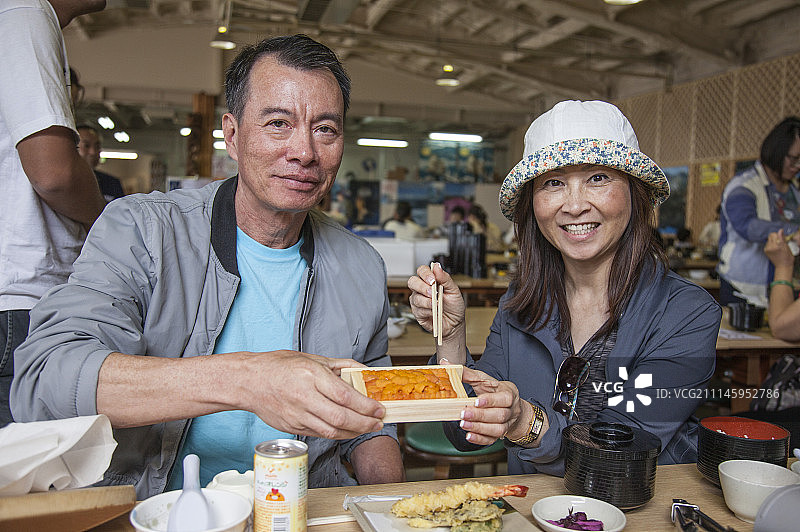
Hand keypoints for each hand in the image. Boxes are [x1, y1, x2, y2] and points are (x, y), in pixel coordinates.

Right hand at [236, 350, 384, 439]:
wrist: (249, 381)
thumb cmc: (279, 366)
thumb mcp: (312, 358)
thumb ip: (340, 366)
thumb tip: (364, 371)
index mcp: (311, 375)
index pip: (345, 395)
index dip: (366, 406)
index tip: (379, 408)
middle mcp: (304, 396)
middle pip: (341, 417)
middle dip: (365, 423)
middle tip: (378, 422)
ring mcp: (297, 414)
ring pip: (331, 431)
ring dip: (354, 432)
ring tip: (367, 428)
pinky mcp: (292, 427)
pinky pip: (320, 434)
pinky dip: (337, 434)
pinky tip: (347, 430)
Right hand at [407, 262, 465, 339]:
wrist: (454, 323)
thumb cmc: (454, 306)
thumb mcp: (454, 290)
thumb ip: (445, 278)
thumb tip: (437, 266)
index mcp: (430, 281)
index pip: (422, 271)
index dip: (425, 274)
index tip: (433, 280)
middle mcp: (422, 289)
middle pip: (412, 282)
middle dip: (422, 287)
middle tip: (432, 293)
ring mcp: (418, 301)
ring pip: (415, 297)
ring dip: (427, 301)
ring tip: (437, 305)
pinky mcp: (417, 312)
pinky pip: (418, 310)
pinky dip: (427, 311)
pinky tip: (434, 312)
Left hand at [456, 367, 524, 445]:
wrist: (511, 407)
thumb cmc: (495, 391)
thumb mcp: (484, 379)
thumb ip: (466, 373)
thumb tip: (445, 363)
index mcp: (509, 393)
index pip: (504, 398)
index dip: (490, 401)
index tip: (476, 401)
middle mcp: (511, 410)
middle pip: (499, 415)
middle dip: (480, 415)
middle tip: (463, 413)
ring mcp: (506, 424)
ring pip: (497, 429)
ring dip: (479, 428)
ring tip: (463, 425)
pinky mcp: (500, 435)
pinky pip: (492, 440)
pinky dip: (480, 439)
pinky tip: (469, 436)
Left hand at [765, 230, 794, 269]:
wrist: (783, 265)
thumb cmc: (788, 256)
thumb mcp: (787, 246)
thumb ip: (783, 238)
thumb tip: (780, 230)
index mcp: (779, 245)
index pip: (776, 234)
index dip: (779, 233)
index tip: (781, 234)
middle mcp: (772, 246)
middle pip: (771, 235)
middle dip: (775, 236)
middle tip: (779, 240)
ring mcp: (768, 249)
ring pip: (769, 239)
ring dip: (773, 240)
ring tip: (777, 245)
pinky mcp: (765, 251)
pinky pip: (767, 244)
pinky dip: (770, 244)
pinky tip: (774, 248)